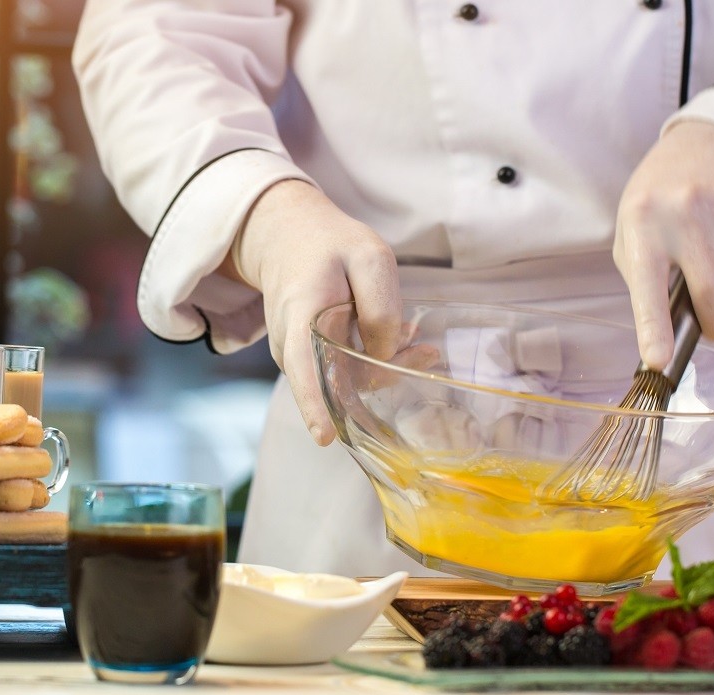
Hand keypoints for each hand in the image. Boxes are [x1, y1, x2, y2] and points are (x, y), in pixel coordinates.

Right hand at [229, 180, 401, 444]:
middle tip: (425, 352)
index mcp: (300, 314)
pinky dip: (373, 361)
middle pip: (336, 382)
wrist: (288, 239)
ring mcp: (297, 356)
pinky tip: (397, 338)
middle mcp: (291, 344)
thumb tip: (384, 356)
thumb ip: (380, 306)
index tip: (325, 437)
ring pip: (343, 380)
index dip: (314, 403)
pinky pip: (342, 372)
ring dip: (385, 367)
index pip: (302, 366)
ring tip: (418, 341)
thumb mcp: (369, 257)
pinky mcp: (310, 360)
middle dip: (383, 376)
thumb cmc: (330, 247)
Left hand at [613, 120, 713, 368]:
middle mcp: (685, 219)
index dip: (654, 330)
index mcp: (643, 228)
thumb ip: (644, 277)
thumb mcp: (632, 231)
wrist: (708, 140)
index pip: (647, 288)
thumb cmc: (659, 200)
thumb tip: (666, 329)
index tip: (657, 361)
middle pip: (713, 296)